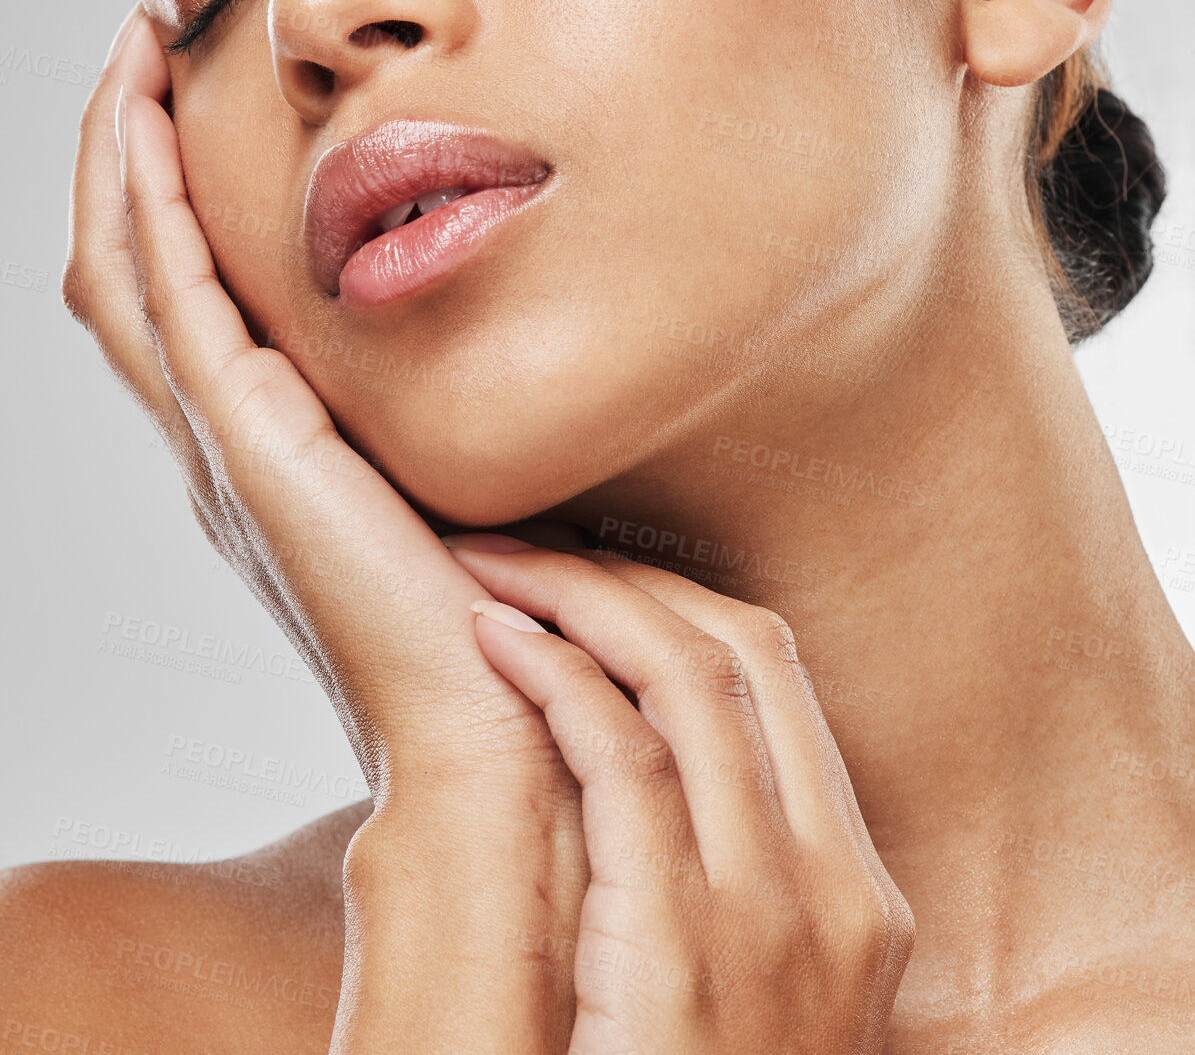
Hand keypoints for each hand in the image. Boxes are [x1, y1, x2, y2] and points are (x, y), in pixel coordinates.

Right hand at [62, 6, 587, 1050]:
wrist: (488, 719)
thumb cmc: (494, 601)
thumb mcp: (451, 468)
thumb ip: (435, 399)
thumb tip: (495, 314)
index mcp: (260, 441)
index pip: (174, 288)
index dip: (161, 187)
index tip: (181, 86)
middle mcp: (217, 437)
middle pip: (125, 264)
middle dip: (124, 149)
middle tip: (139, 42)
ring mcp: (219, 440)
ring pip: (126, 267)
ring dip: (125, 154)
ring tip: (137, 53)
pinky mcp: (246, 441)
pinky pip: (169, 296)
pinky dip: (152, 205)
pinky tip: (160, 126)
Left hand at [445, 535, 914, 1054]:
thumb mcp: (765, 1002)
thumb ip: (738, 893)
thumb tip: (652, 779)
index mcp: (858, 896)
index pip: (781, 685)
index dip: (678, 606)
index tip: (596, 584)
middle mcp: (835, 890)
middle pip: (741, 654)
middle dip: (625, 579)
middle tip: (533, 550)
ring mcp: (769, 916)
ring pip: (684, 678)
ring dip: (575, 597)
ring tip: (494, 566)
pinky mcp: (680, 945)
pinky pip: (623, 757)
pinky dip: (552, 673)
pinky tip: (494, 636)